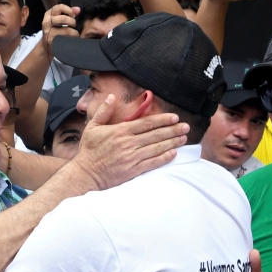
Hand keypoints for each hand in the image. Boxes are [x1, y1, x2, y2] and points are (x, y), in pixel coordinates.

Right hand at [41, 3, 79, 55]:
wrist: (46, 45)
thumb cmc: (54, 30)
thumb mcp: (58, 20)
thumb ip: (68, 13)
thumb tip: (78, 9)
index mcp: (48, 14)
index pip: (59, 7)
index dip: (69, 10)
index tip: (73, 15)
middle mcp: (47, 22)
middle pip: (63, 19)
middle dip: (72, 22)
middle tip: (74, 25)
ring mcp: (48, 32)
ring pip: (66, 30)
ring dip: (74, 32)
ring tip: (75, 34)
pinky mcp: (51, 41)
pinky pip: (66, 39)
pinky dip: (72, 39)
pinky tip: (72, 40)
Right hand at [71, 95, 188, 190]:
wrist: (85, 174)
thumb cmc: (88, 151)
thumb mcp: (92, 127)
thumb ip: (103, 111)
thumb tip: (111, 97)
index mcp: (120, 131)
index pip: (146, 123)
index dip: (162, 120)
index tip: (174, 117)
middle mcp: (128, 143)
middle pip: (155, 135)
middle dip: (172, 130)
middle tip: (186, 127)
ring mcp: (132, 157)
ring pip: (156, 148)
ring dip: (172, 142)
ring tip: (183, 138)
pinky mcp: (133, 170)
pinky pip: (152, 163)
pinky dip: (164, 158)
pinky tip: (173, 153)